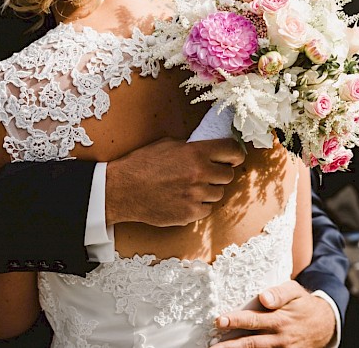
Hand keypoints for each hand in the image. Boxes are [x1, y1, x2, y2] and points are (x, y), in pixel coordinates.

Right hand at [105, 138, 244, 226]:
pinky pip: (206, 209)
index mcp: (195, 153)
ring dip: (209, 190)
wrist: (123, 190)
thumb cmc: (141, 164)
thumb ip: (191, 146)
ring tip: (191, 187)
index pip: (232, 151)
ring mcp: (195, 196)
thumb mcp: (167, 144)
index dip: (235, 154)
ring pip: (218, 193)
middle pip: (228, 175)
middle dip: (220, 173)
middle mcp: (199, 174)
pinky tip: (184, 199)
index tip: (233, 158)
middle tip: (208, 173)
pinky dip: (199, 205)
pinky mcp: (189, 214)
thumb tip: (209, 149)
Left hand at [213, 281, 336, 347]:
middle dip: (230, 345)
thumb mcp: (295, 291)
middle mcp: (279, 337)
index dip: (235, 320)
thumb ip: (279, 293)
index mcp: (279, 318)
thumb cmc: (303, 304)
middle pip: (250, 342)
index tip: (219, 320)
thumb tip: (263, 297)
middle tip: (212, 346)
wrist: (324, 325)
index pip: (254, 320)